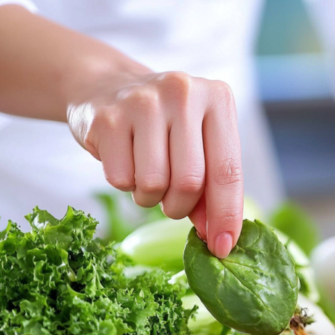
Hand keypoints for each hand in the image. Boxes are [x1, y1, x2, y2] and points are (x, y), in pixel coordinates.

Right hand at [67, 71, 242, 257]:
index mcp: (217, 99)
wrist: (106, 87)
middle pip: (190, 182)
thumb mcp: (199, 144)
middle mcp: (183, 93)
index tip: (223, 247)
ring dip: (150, 197)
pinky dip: (124, 184)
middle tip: (172, 201)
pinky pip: (120, 180)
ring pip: (153, 184)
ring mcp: (142, 101)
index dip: (226, 215)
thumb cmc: (165, 126)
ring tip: (147, 174)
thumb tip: (219, 239)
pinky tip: (125, 160)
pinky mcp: (106, 117)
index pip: (228, 170)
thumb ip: (213, 188)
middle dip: (180, 207)